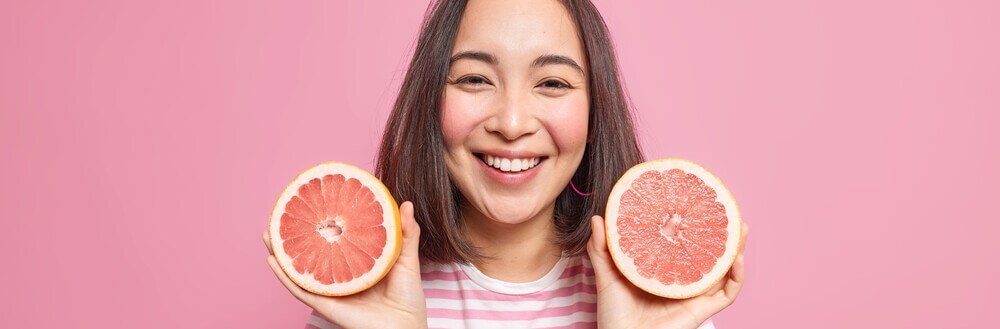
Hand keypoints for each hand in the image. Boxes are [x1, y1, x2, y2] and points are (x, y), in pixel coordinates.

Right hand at [264, 201, 426, 328]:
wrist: (407, 327)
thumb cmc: (409, 298)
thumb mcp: (407, 259)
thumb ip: (407, 233)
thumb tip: (407, 204)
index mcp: (356, 264)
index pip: (333, 241)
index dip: (320, 225)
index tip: (310, 203)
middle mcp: (340, 276)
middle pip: (311, 254)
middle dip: (293, 236)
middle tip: (279, 216)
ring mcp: (332, 290)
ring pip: (300, 270)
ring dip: (281, 253)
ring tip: (267, 234)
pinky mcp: (328, 305)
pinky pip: (302, 290)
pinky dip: (285, 277)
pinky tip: (273, 261)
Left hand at [587, 215, 747, 328]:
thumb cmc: (614, 315)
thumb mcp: (607, 276)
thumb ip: (602, 249)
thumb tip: (598, 218)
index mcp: (664, 272)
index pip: (683, 246)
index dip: (693, 226)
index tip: (696, 203)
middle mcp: (683, 282)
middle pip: (709, 254)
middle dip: (722, 233)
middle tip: (728, 209)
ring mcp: (694, 296)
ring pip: (724, 270)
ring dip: (737, 248)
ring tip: (741, 226)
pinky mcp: (701, 310)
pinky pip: (727, 293)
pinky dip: (737, 276)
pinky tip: (737, 258)